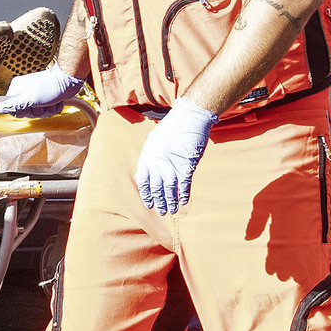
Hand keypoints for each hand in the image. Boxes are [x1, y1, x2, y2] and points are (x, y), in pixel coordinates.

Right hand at [0, 66, 84, 116]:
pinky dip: (53, 108)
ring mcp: (35, 95)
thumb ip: (14, 105)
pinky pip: (46, 110)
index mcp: (17, 89)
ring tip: (50, 101)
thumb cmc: (50, 86)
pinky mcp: (45, 97)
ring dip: (47, 110)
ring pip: (37, 112)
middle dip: (37, 111)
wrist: (68, 80)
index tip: (29, 106)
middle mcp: (24, 91)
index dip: (22, 111)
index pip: (12, 108)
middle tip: (42, 103)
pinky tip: (55, 101)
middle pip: (25, 112)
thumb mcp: (30, 98)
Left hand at [135, 98, 216, 214]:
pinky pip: (184, 184)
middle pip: (156, 187)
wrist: (188, 119)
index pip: (142, 180)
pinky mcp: (186, 166)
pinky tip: (183, 201)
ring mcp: (171, 165)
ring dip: (170, 201)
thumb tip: (144, 172)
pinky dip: (183, 194)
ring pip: (169, 189)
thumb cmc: (171, 128)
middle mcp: (157, 163)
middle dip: (158, 201)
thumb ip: (149, 157)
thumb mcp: (153, 141)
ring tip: (171, 210)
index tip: (148, 202)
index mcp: (147, 156)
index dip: (145, 193)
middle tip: (160, 211)